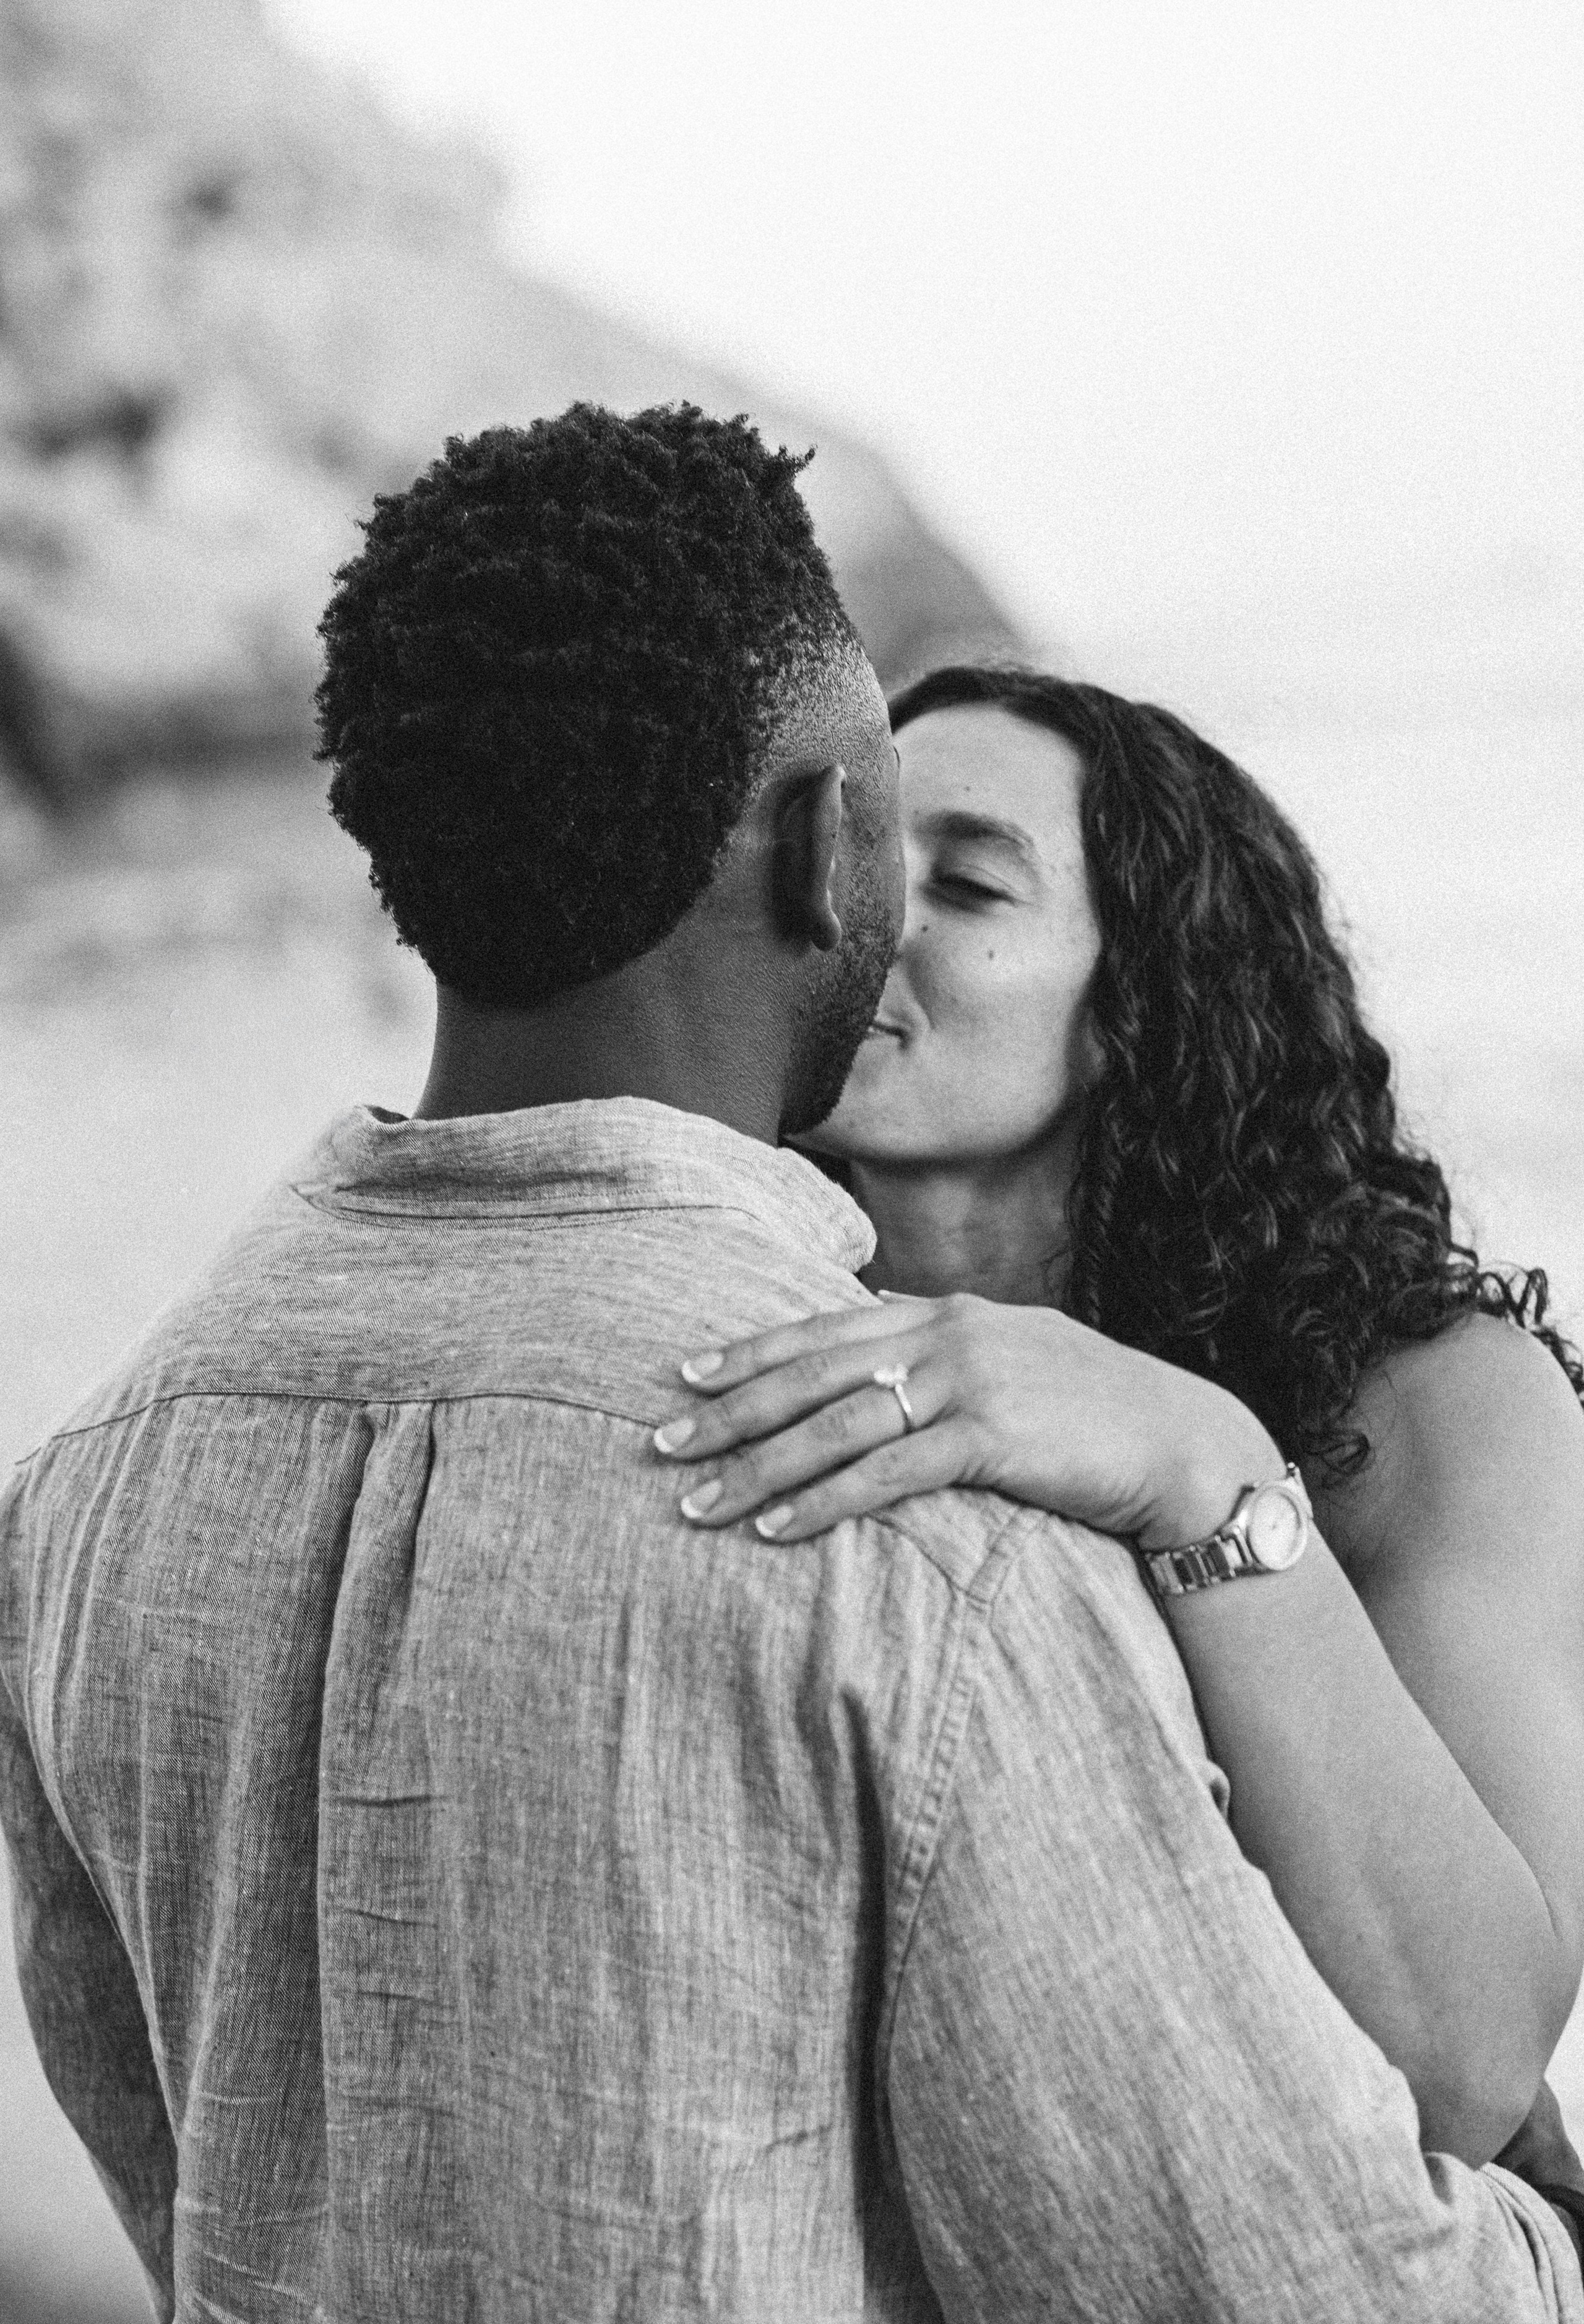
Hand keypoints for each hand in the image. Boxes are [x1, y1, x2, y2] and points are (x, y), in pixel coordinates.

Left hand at [653, 1290, 1283, 1546]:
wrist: (1183, 1443)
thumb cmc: (1091, 1412)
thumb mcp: (1009, 1360)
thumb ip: (941, 1355)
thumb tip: (875, 1355)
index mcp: (946, 1312)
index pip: (825, 1329)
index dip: (751, 1352)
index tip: (686, 1376)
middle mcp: (949, 1336)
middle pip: (813, 1373)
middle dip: (731, 1411)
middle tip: (660, 1443)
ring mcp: (971, 1383)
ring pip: (838, 1424)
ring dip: (761, 1465)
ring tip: (700, 1501)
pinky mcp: (993, 1438)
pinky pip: (887, 1475)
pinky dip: (825, 1500)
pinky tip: (777, 1527)